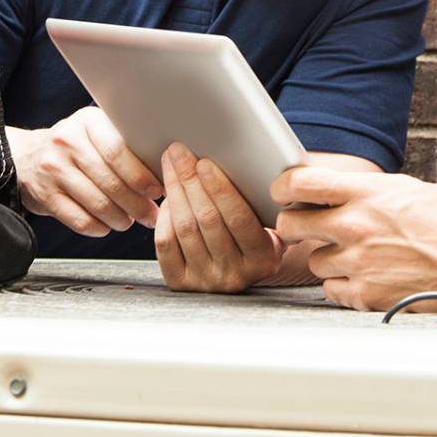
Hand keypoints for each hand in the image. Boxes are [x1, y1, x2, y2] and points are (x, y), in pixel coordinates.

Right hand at [5, 106, 160, 235]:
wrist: (27, 157)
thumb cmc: (77, 146)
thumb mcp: (97, 132)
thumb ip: (126, 146)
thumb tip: (168, 173)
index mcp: (88, 122)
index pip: (118, 151)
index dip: (141, 175)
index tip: (158, 190)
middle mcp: (67, 142)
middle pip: (111, 182)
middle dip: (137, 204)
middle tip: (152, 215)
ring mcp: (53, 169)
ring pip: (97, 204)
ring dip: (121, 219)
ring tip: (131, 221)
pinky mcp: (44, 195)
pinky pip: (79, 220)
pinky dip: (99, 228)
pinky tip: (107, 225)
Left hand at [155, 143, 283, 292]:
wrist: (242, 275)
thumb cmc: (258, 237)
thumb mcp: (272, 225)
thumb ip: (266, 201)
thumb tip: (246, 158)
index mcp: (263, 259)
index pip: (239, 218)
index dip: (220, 189)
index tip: (205, 162)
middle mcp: (234, 275)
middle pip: (207, 219)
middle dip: (190, 180)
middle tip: (179, 153)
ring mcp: (206, 281)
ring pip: (185, 228)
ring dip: (175, 190)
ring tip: (171, 166)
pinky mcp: (180, 283)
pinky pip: (166, 244)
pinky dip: (164, 216)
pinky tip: (168, 197)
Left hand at [272, 166, 436, 310]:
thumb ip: (430, 188)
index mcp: (367, 191)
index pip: (299, 181)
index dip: (284, 187)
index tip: (285, 193)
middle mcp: (354, 224)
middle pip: (291, 224)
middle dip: (297, 227)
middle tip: (312, 229)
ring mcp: (356, 261)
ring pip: (313, 261)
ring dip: (328, 260)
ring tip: (355, 257)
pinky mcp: (364, 294)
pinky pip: (332, 291)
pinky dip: (343, 287)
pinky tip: (365, 280)